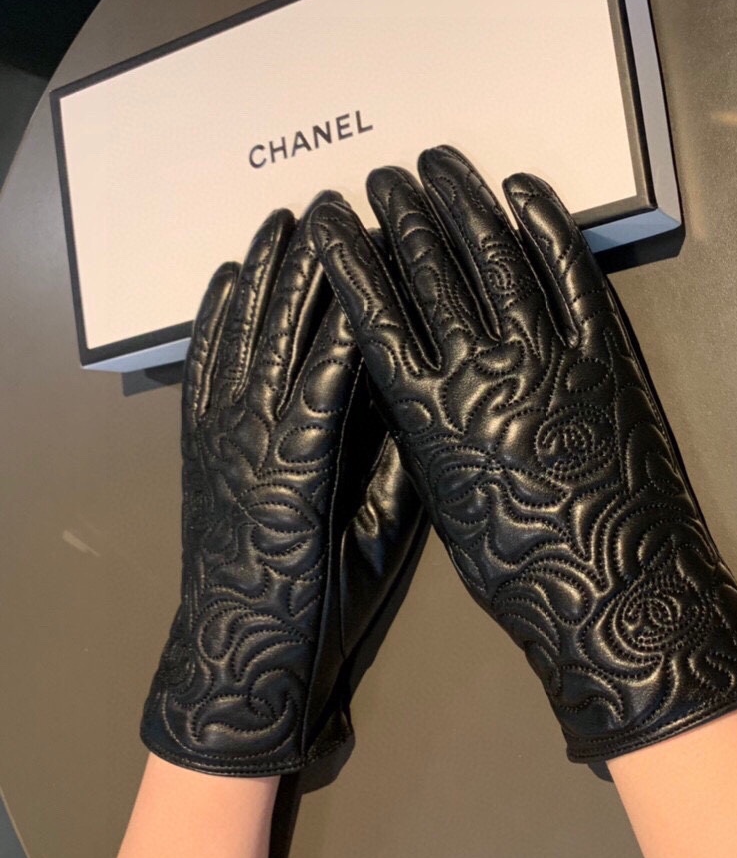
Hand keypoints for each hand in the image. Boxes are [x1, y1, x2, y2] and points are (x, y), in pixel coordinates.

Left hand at [141, 193, 426, 781]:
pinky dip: (213, 316)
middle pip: (282, 332)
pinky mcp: (195, 438)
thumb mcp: (379, 544)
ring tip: (280, 220)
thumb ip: (398, 468)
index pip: (334, 363)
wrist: (239, 651)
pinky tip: (226, 276)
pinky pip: (201, 363)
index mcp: (306, 464)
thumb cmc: (323, 603)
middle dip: (309, 266)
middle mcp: (253, 435)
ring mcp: (216, 433)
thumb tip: (420, 394)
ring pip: (237, 337)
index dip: (357, 302)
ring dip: (260, 274)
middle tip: (335, 207)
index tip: (383, 247)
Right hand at [312, 146, 736, 763]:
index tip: (330, 218)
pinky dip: (546, 225)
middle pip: (429, 268)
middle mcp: (480, 367)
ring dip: (464, 202)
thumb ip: (421, 430)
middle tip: (384, 175)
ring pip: (495, 255)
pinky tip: (523, 191)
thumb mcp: (443, 503)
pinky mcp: (607, 352)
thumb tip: (407, 373)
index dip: (349, 255)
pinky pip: (571, 273)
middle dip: (401, 213)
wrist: (615, 596)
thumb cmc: (520, 569)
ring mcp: (548, 353)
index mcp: (427, 411)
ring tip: (440, 163)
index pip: (373, 309)